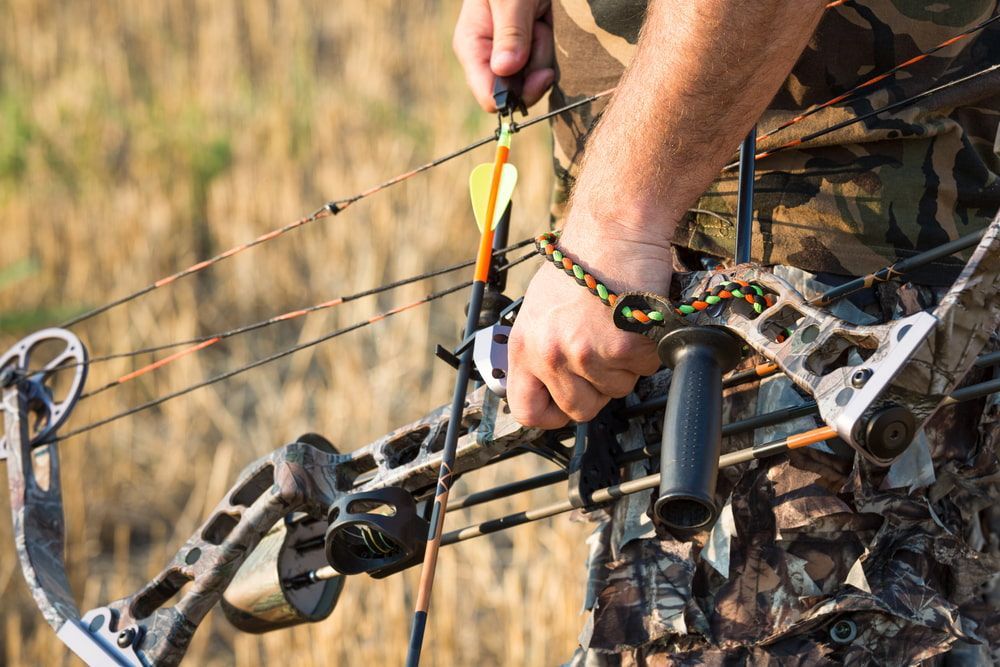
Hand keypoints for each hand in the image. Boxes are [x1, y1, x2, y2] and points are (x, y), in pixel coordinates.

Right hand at [452, 0, 554, 111]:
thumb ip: (510, 32)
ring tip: (544, 18)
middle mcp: (489, 57)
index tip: (542, 74)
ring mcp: (511, 56)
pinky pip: (546, 67)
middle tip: (543, 30)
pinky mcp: (530, 51)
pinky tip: (550, 25)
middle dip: (537, 67)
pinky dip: (555, 48)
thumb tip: (505, 70)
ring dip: (548, 52)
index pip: (489, 95)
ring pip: (535, 81)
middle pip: (517, 92)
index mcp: (472, 46)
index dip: (517, 94)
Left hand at [506, 217, 671, 427]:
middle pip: (579, 409)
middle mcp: (551, 353)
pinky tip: (635, 322)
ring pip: (616, 390)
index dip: (551, 414)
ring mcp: (585, 353)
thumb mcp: (539, 310)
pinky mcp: (621, 347)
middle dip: (596, 389)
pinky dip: (647, 350)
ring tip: (617, 327)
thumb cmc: (582, 264)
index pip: (527, 409)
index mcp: (525, 345)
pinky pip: (643, 370)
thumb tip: (548, 381)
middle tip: (603, 354)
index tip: (564, 404)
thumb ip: (542, 348)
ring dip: (624, 366)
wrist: (612, 232)